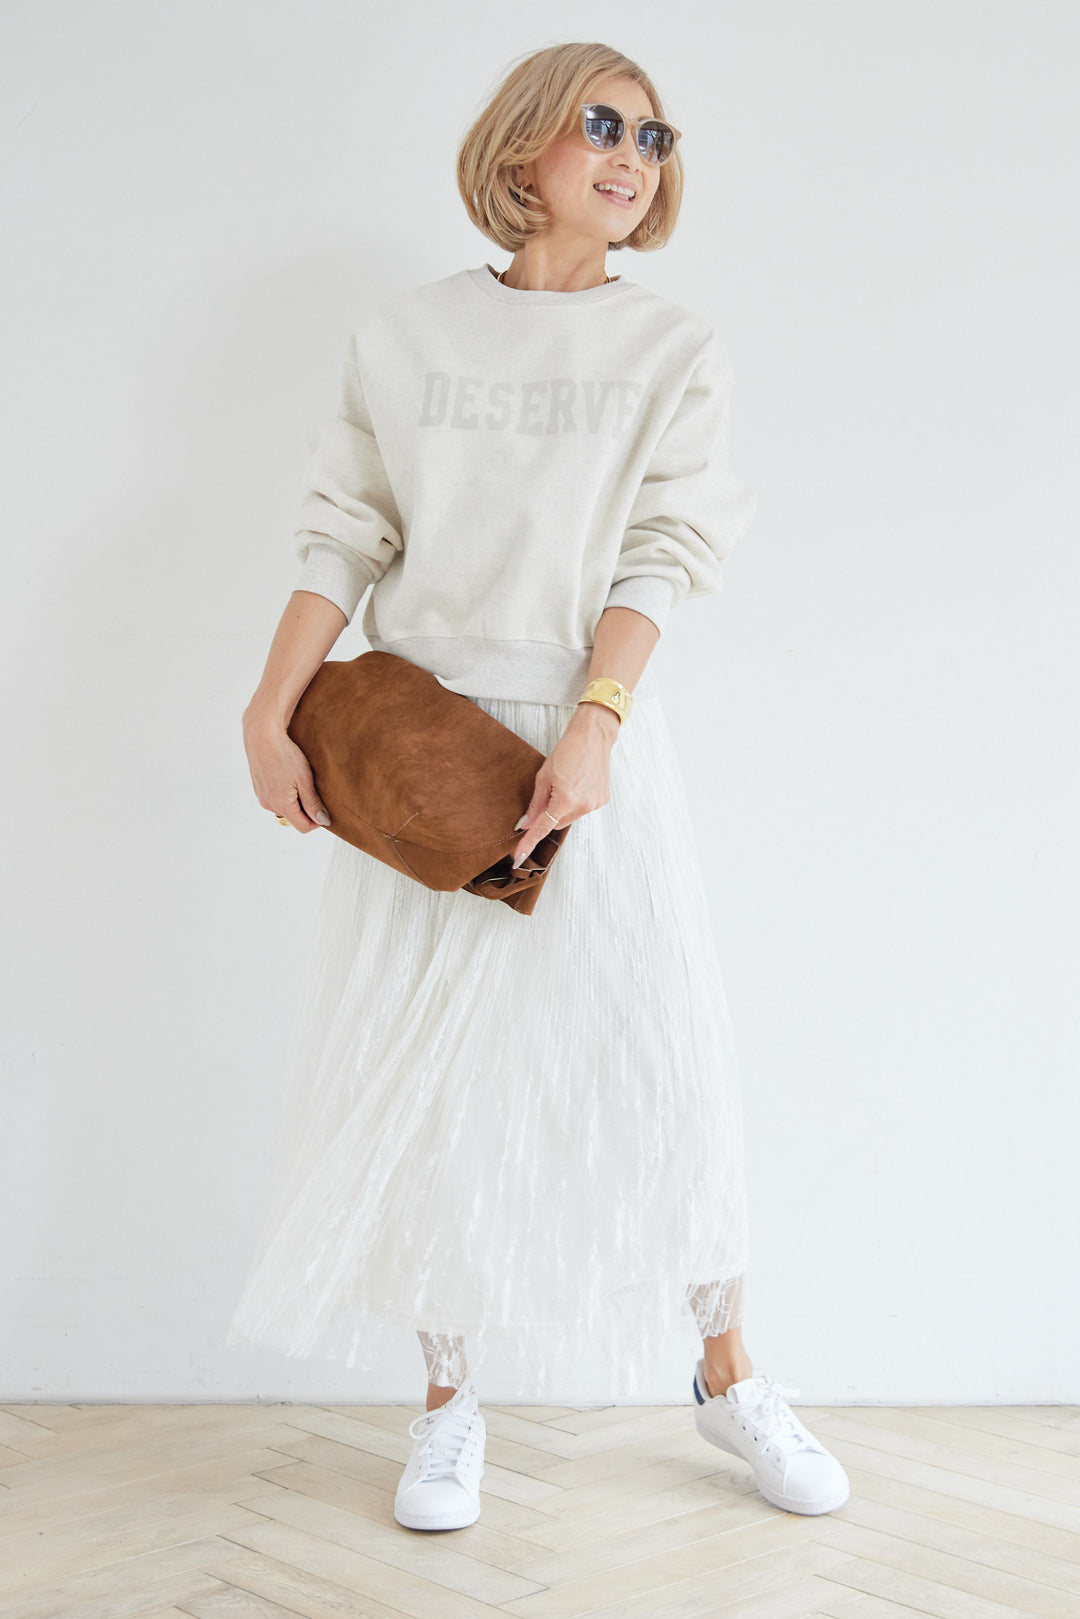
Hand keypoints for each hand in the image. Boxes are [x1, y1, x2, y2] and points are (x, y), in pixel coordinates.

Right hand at [243, 709, 332, 832]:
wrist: (262, 735)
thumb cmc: (284, 754)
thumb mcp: (305, 780)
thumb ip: (313, 803)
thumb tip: (324, 822)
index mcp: (282, 805)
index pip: (304, 827)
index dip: (318, 821)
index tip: (325, 806)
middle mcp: (269, 804)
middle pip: (294, 818)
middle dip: (306, 808)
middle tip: (313, 787)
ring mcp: (262, 796)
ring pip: (285, 807)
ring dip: (295, 799)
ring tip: (299, 779)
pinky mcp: (259, 788)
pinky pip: (276, 797)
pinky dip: (285, 792)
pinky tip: (288, 775)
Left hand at [511, 701, 620, 866]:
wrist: (592, 736)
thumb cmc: (568, 750)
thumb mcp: (544, 777)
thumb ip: (535, 804)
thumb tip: (525, 823)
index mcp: (566, 800)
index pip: (542, 829)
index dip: (528, 843)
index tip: (517, 857)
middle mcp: (583, 806)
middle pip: (556, 823)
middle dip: (548, 815)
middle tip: (547, 793)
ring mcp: (594, 804)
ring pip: (569, 817)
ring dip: (562, 808)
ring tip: (565, 784)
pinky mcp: (602, 800)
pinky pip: (582, 809)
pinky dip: (575, 803)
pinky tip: (576, 784)